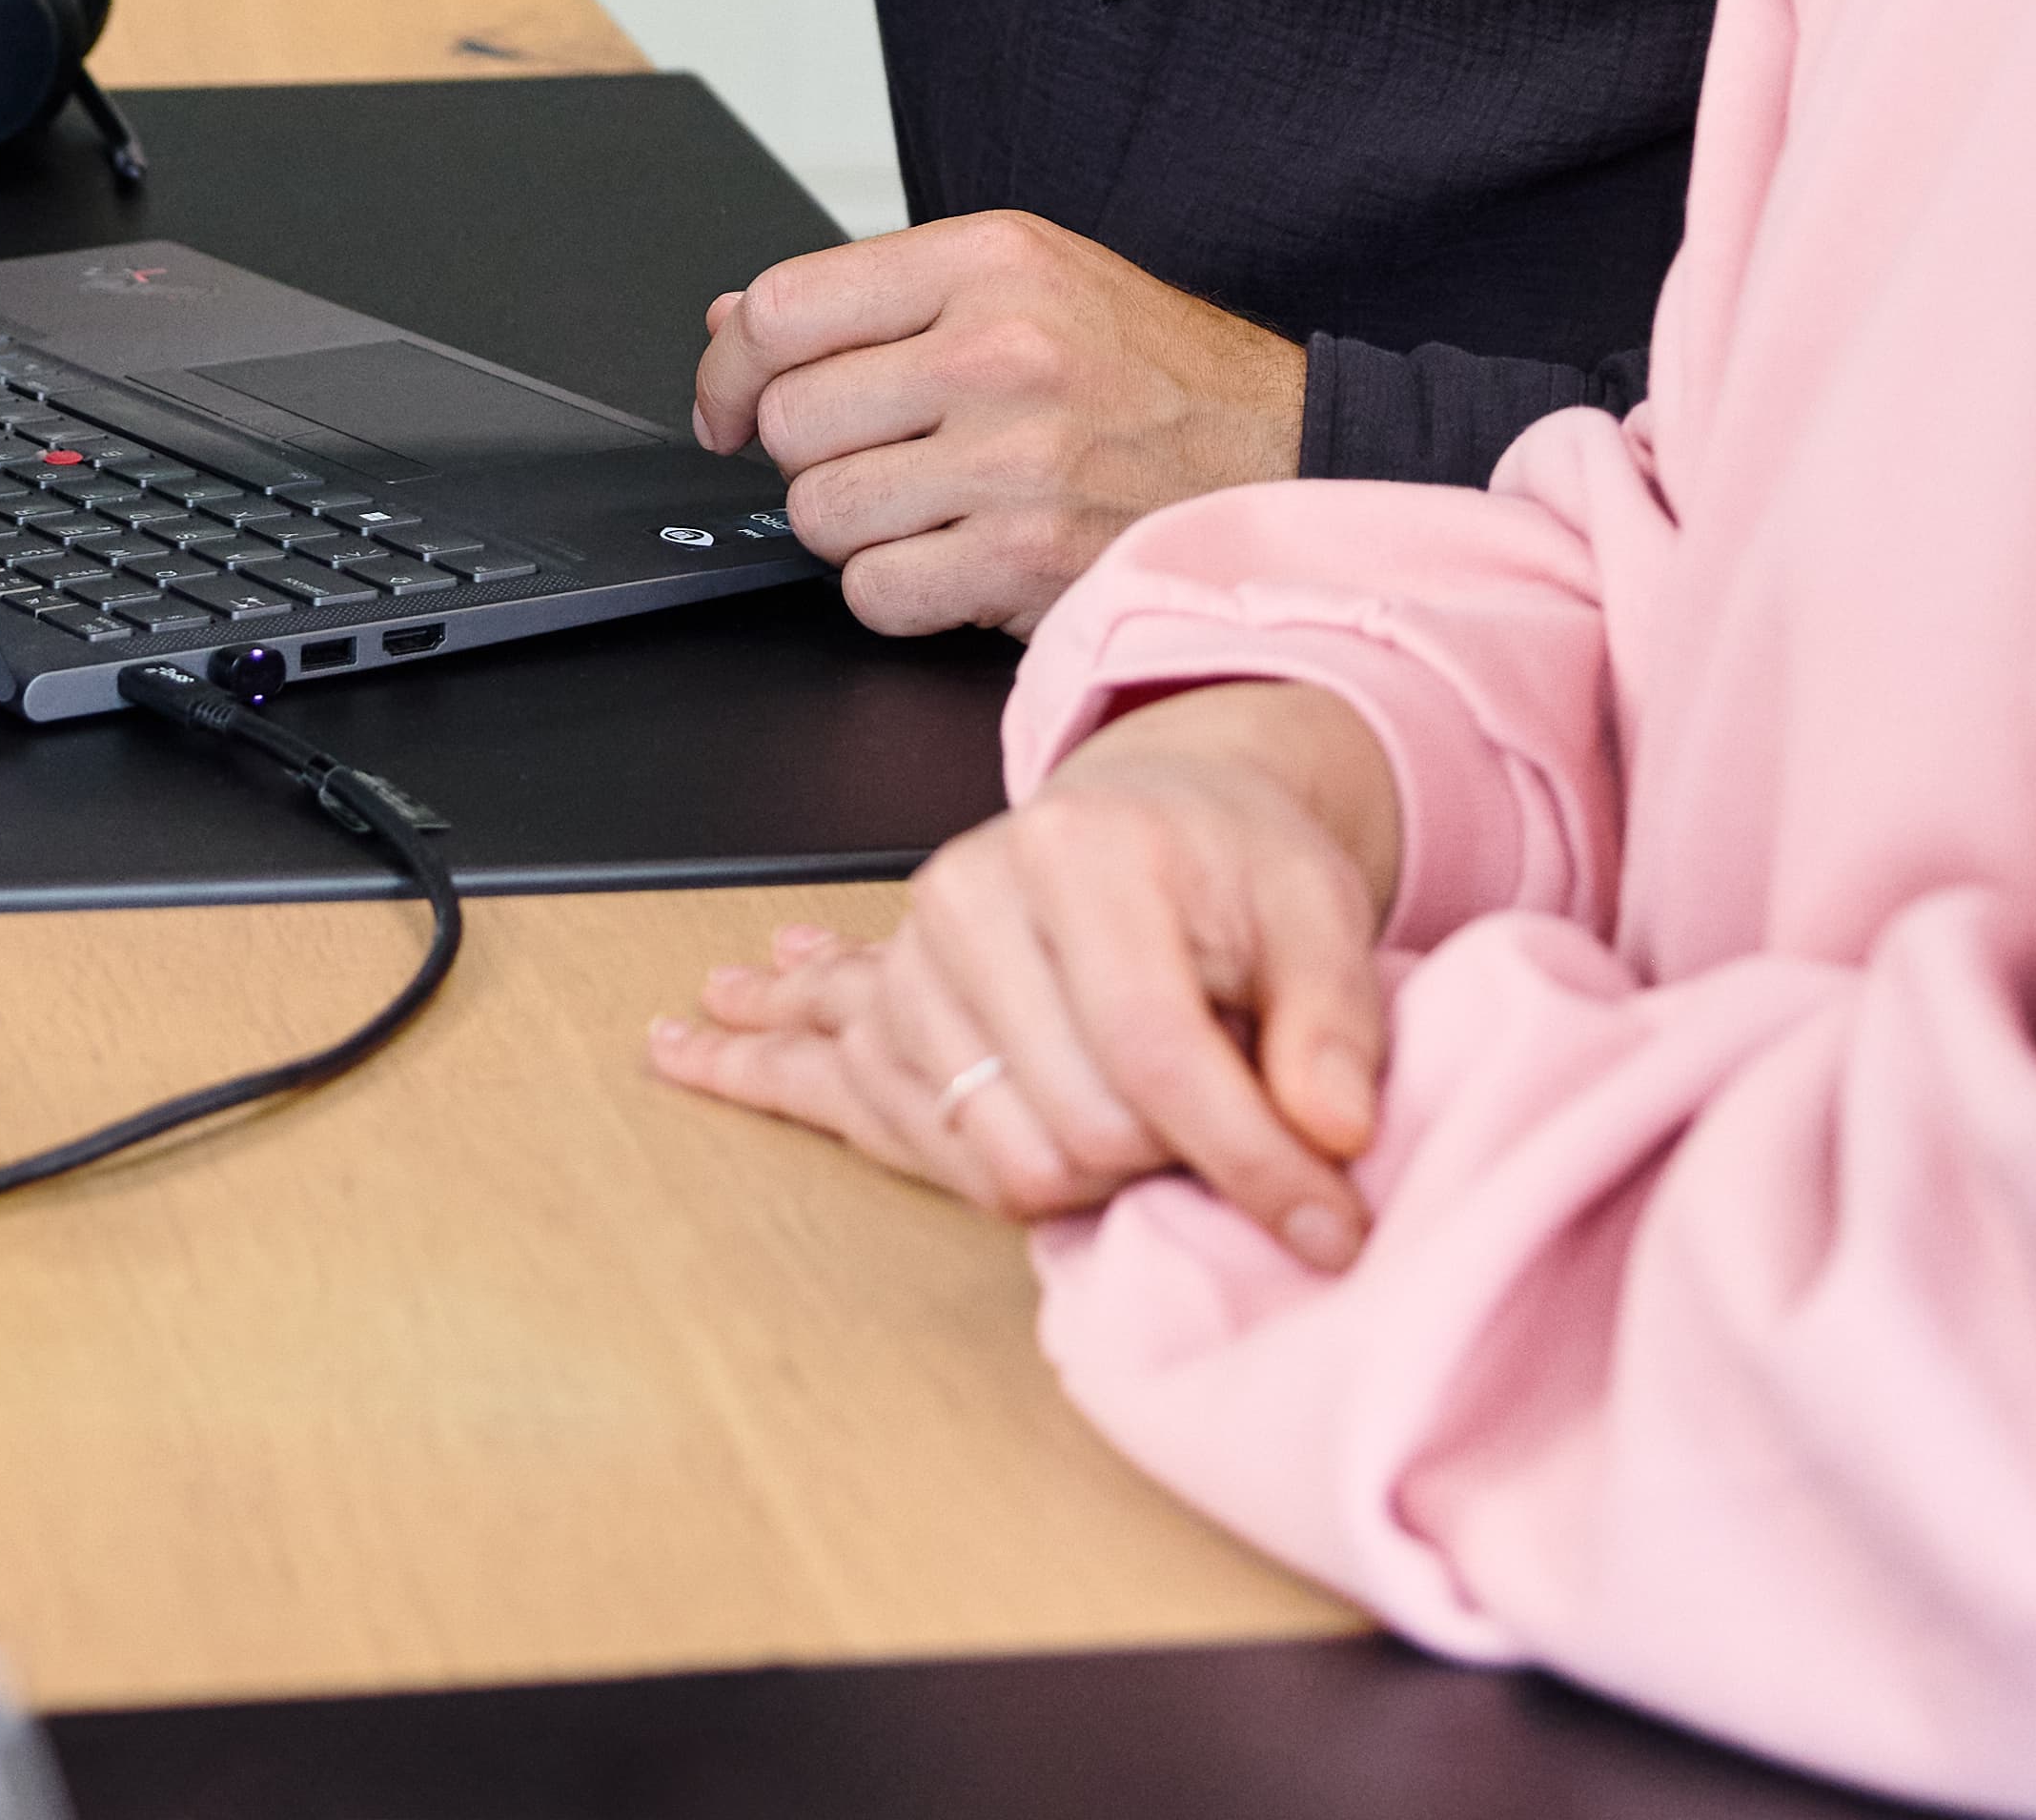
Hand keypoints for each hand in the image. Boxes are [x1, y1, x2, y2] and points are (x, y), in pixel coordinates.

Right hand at [643, 680, 1404, 1263]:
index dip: (1249, 1161)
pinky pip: (853, 1092)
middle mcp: (975, 893)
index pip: (1158, 1054)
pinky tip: (700, 1054)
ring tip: (1126, 1170)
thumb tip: (1331, 1136)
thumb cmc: (1239, 864)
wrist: (1161, 806)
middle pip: (1070, 1124)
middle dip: (1167, 1169)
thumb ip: (1335, 1024)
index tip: (1324, 1228)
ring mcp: (915, 950)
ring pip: (986, 1150)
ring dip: (1073, 1183)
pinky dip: (782, 1088)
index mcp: (1086, 853)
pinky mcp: (884, 994)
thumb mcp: (1323, 912)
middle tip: (1226, 1153)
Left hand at [689, 211, 1303, 637]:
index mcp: (991, 259)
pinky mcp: (1028, 560)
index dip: (728, 368)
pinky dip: (899, 591)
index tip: (729, 404)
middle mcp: (1000, 350)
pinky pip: (876, 594)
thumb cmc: (1156, 375)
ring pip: (820, 515)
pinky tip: (959, 559)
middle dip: (813, 454)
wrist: (1290, 456)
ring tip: (932, 507)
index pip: (783, 307)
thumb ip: (878, 298)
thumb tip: (733, 320)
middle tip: (882, 456)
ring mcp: (1015, 460)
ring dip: (856, 528)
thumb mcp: (1028, 283)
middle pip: (789, 422)